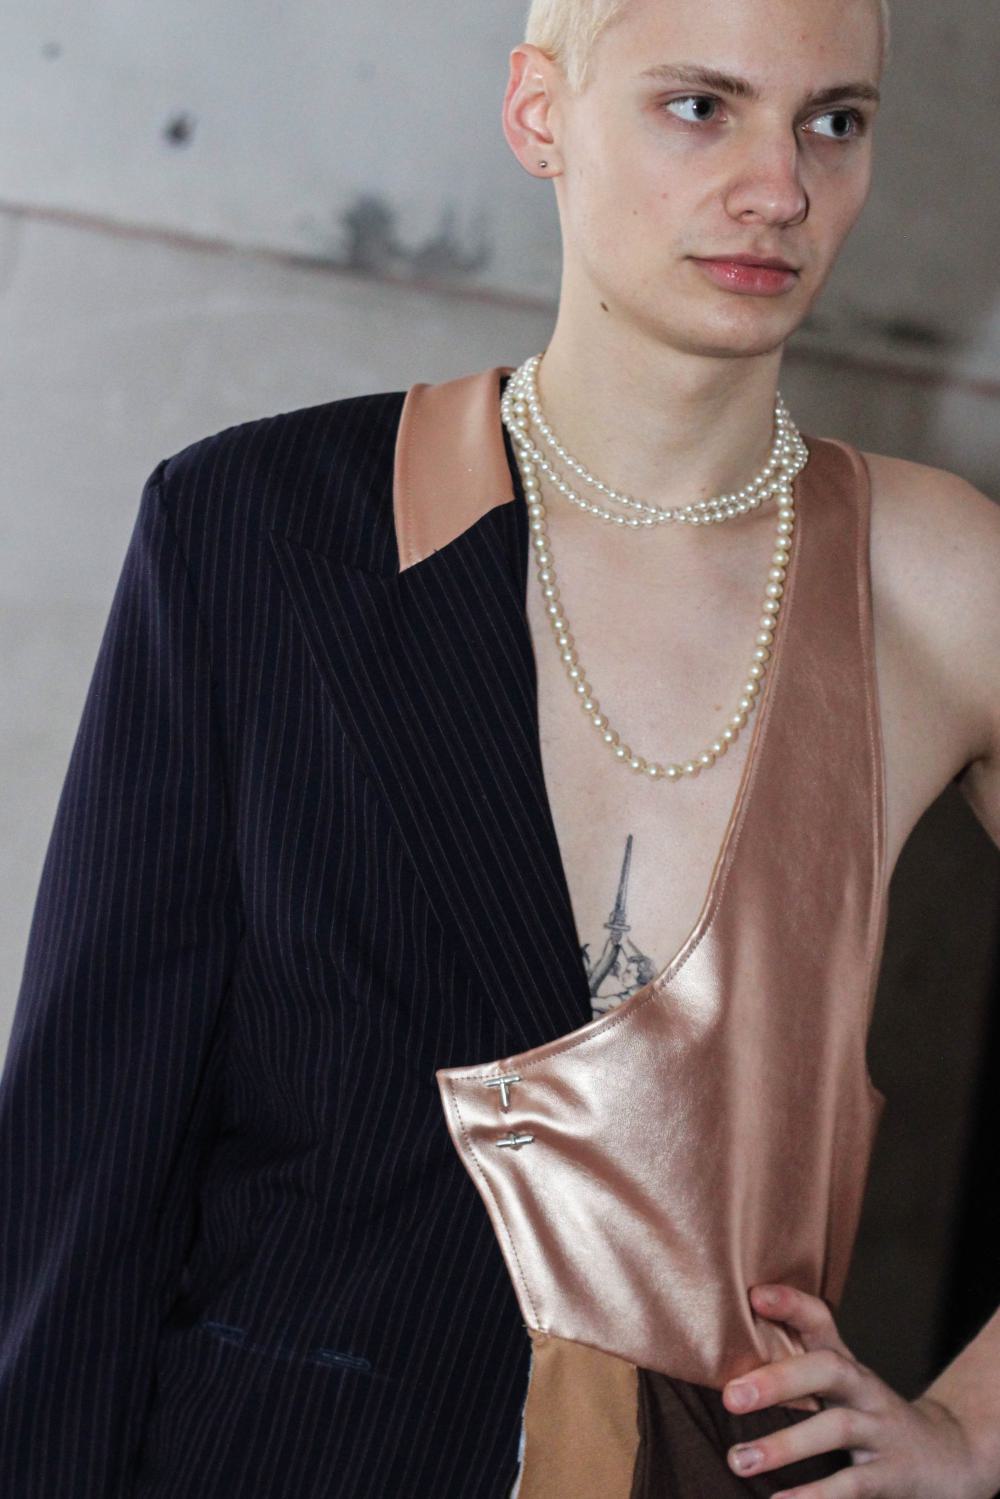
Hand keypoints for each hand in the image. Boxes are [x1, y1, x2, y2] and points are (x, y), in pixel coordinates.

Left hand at [720, 1282, 994, 1497]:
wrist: (950, 1457)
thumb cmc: (872, 1417)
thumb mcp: (841, 1386)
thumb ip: (796, 1367)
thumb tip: (726, 1363)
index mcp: (846, 1365)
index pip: (821, 1322)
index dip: (791, 1304)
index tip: (755, 1296)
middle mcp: (865, 1389)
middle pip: (828, 1369)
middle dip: (778, 1380)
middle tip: (730, 1395)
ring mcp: (883, 1430)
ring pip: (837, 1428)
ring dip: (785, 1444)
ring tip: (739, 1460)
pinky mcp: (894, 1475)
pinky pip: (854, 1483)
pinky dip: (817, 1494)